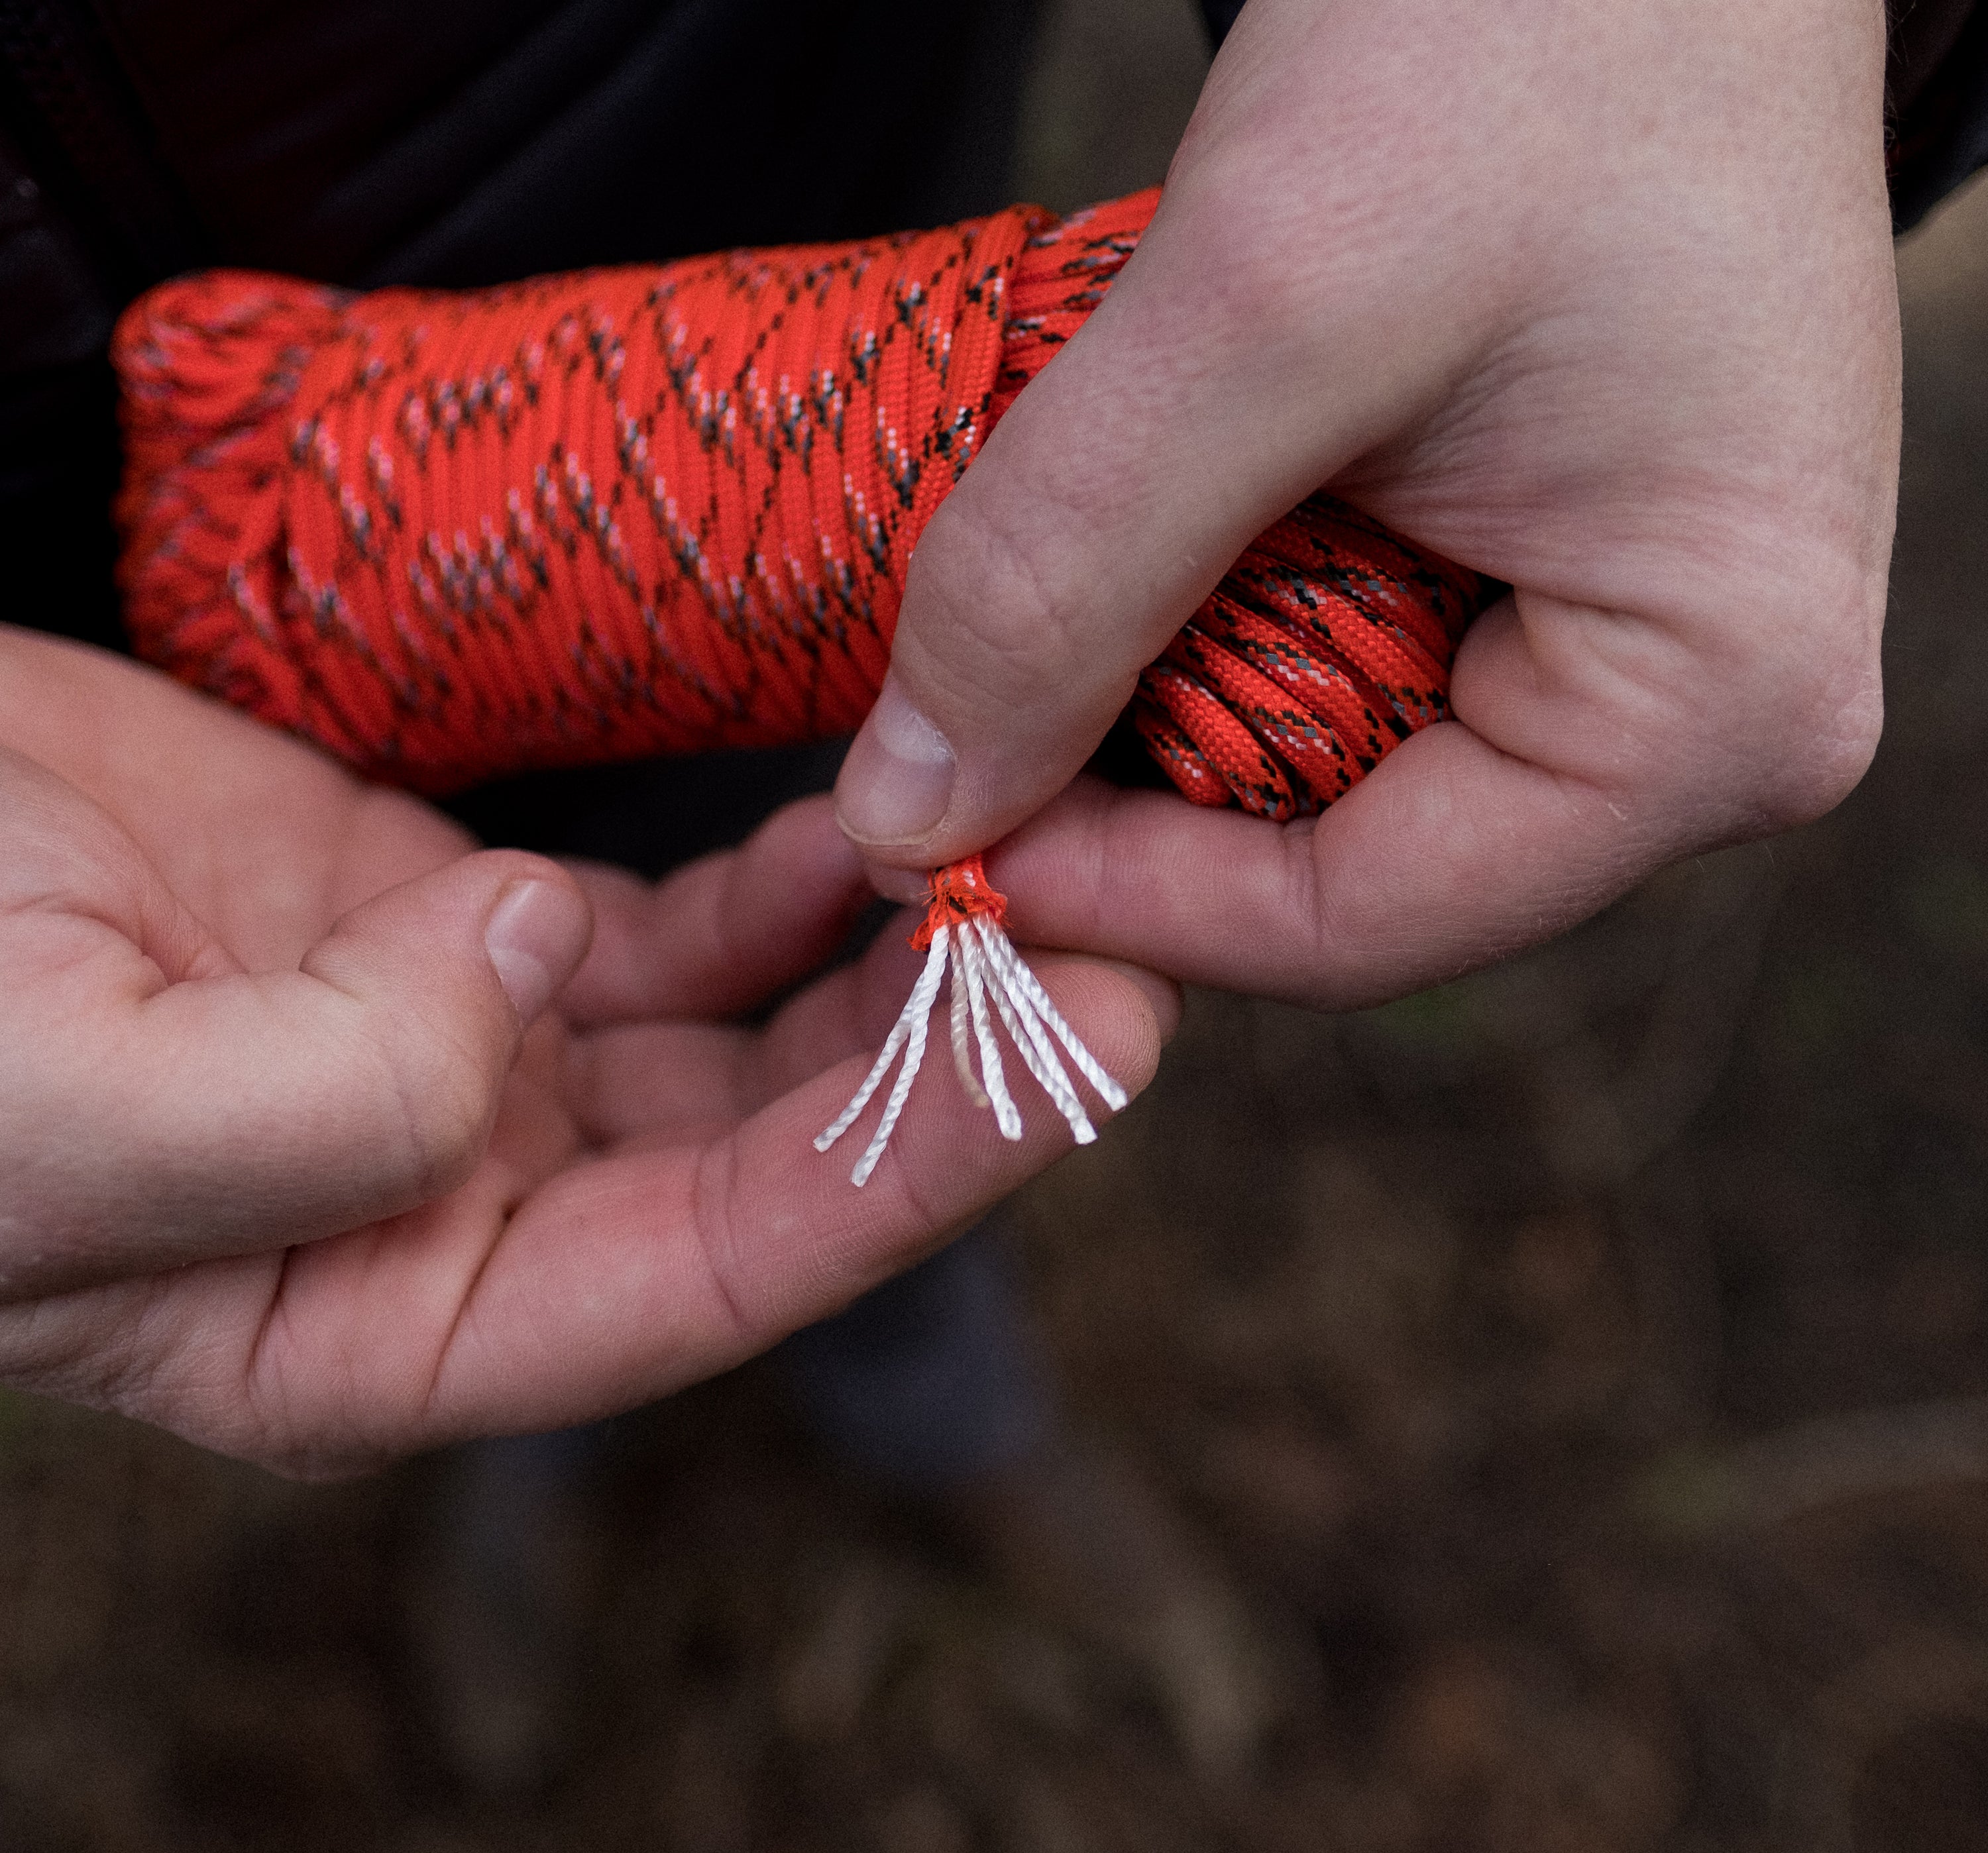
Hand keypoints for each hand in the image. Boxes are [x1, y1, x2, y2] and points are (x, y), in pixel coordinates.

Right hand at [0, 626, 1171, 1475]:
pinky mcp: (469, 931)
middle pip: (770, 1160)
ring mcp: (484, 1066)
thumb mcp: (58, 1116)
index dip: (909, 1171)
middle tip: (1124, 943)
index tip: (1079, 1052)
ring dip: (898, 967)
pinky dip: (792, 884)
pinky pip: (682, 927)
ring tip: (1042, 868)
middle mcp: (471, 1214)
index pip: (715, 1275)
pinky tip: (884, 828)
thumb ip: (319, 1109)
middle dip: (950, 1065)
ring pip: (749, 1042)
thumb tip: (534, 971)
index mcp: (393, 1330)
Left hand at [834, 0, 1898, 1004]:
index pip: (1352, 923)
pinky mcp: (1553, 594)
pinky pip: (1343, 682)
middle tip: (939, 734)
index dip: (1118, 901)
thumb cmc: (1543, 28)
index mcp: (1713, 716)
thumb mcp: (1269, 301)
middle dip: (1127, 812)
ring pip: (1318, 786)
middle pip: (1332, 875)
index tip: (922, 833)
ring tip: (1026, 617)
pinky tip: (1132, 559)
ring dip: (1151, 720)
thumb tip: (902, 816)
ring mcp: (1625, 666)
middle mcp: (1700, 733)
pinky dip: (1208, 637)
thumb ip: (1066, 572)